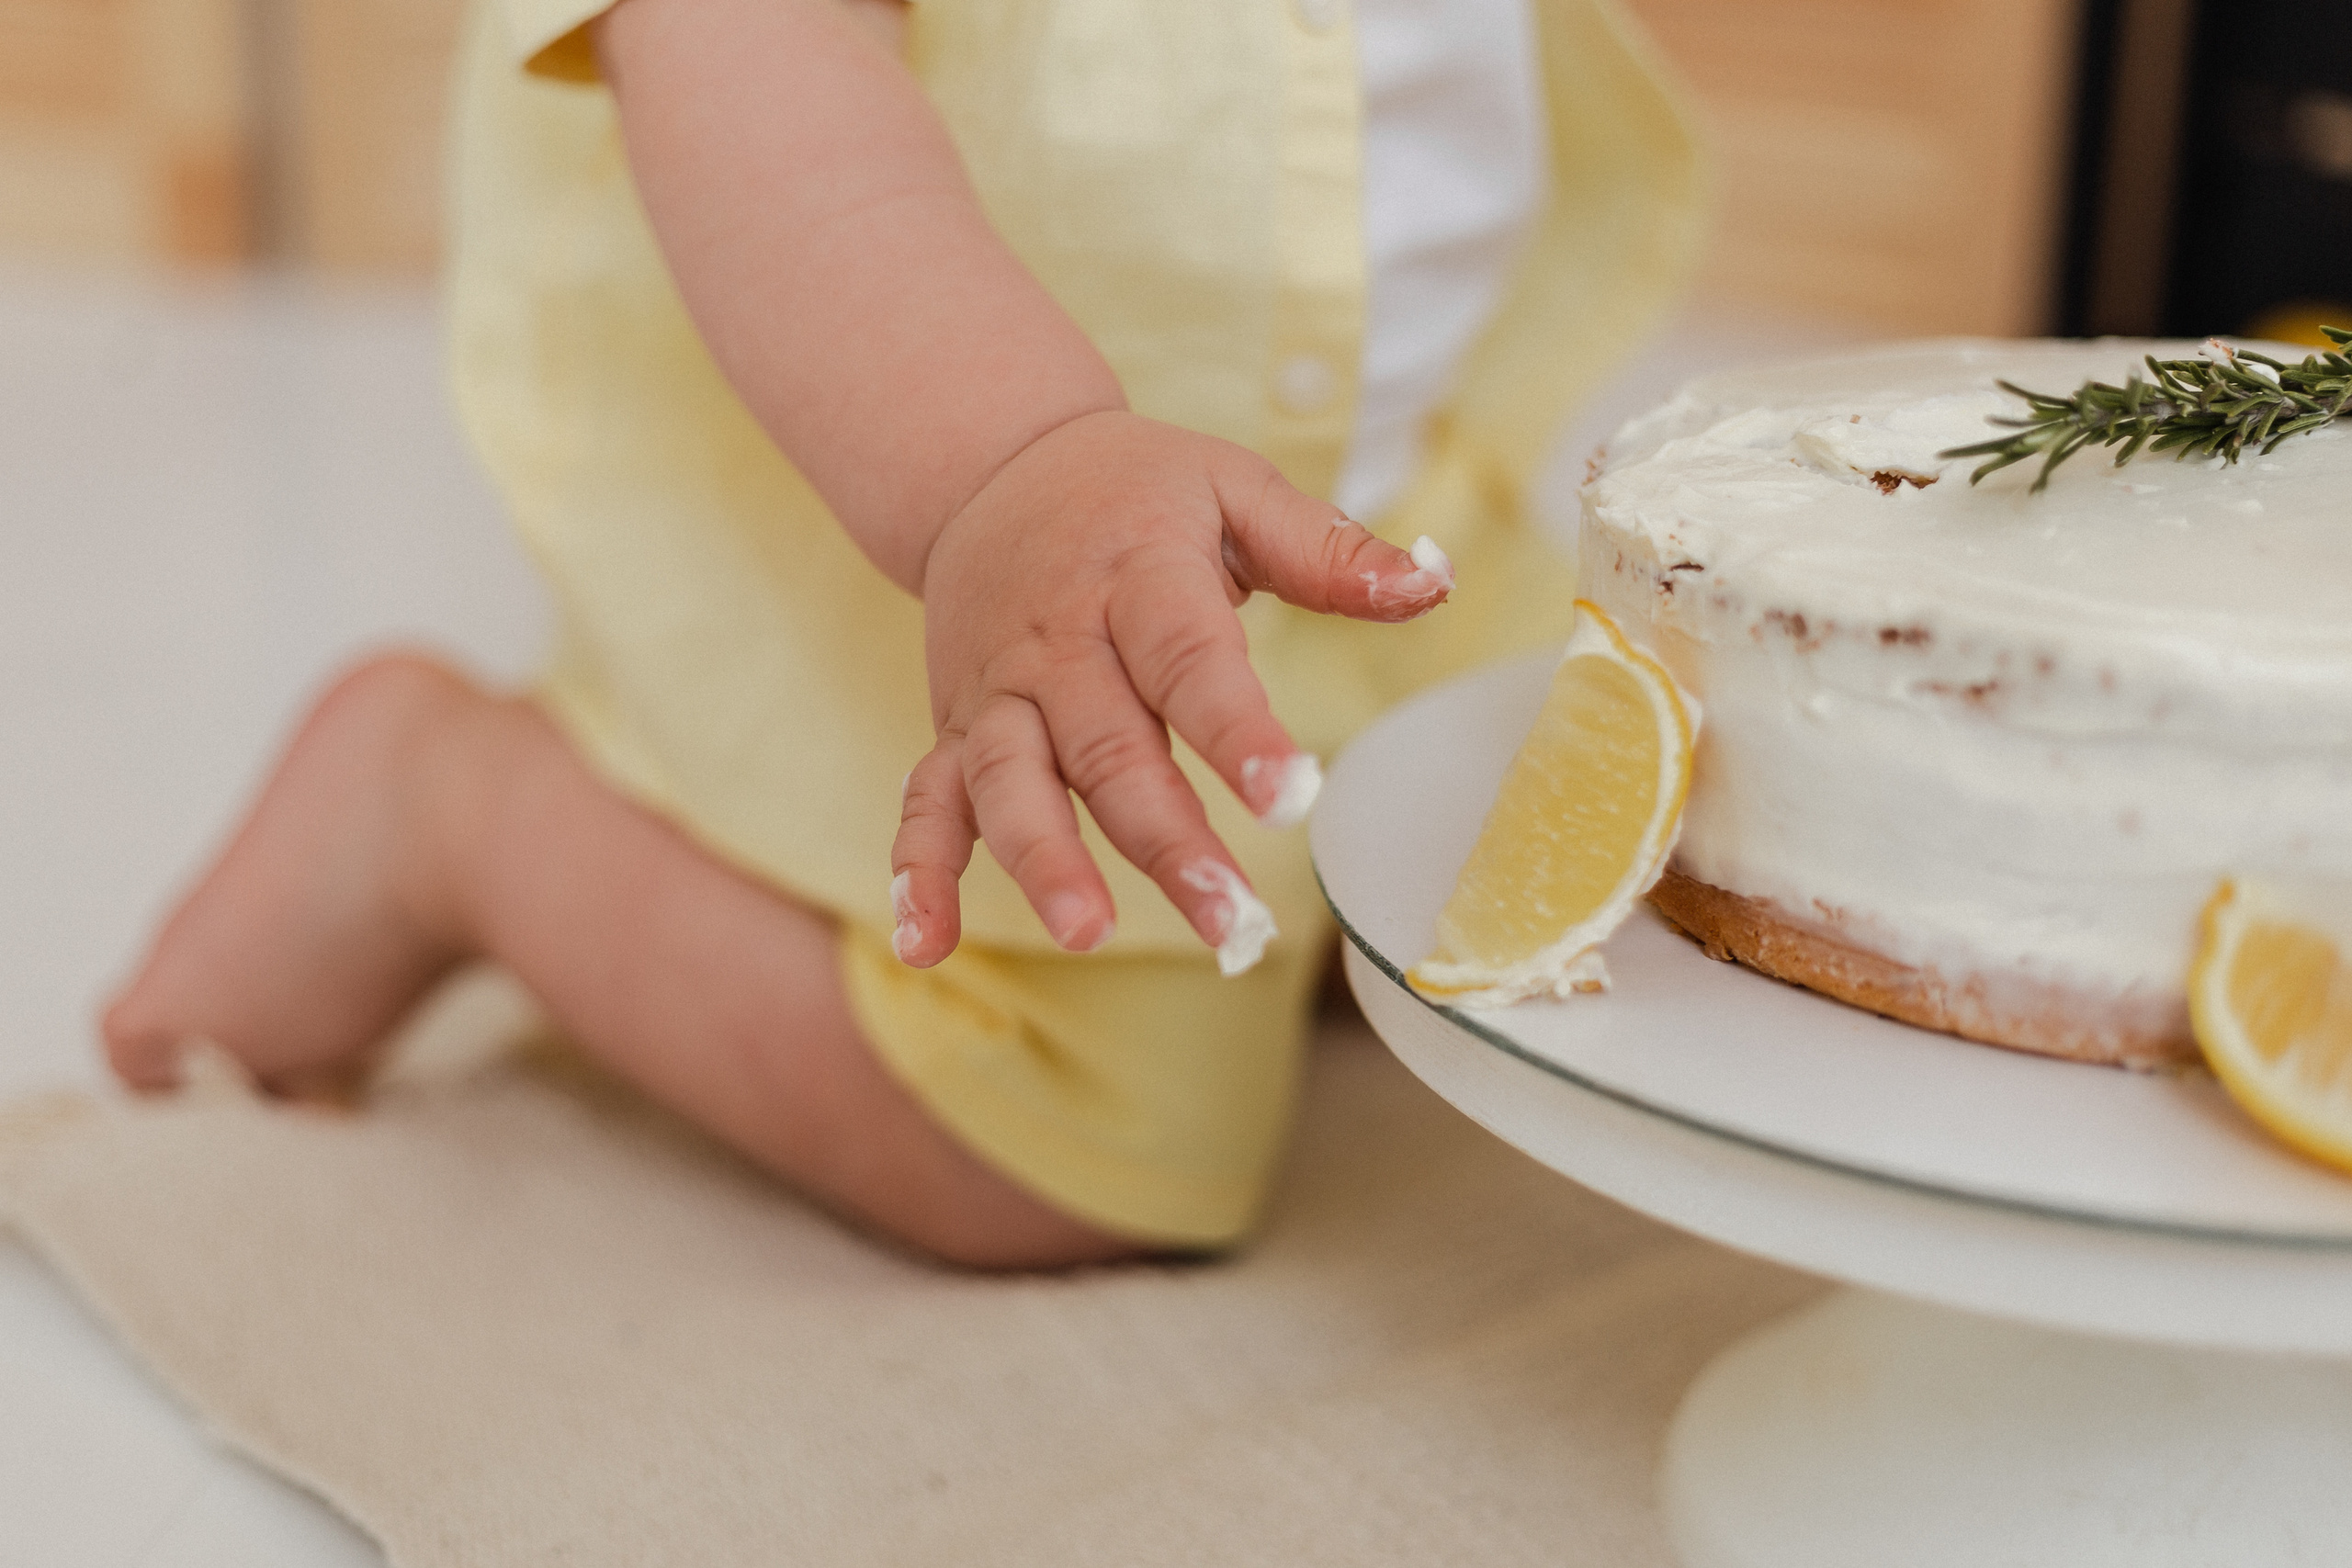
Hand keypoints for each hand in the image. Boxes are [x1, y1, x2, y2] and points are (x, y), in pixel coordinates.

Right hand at [889, 410, 1453, 967]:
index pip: (1190, 660)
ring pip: (1013, 783)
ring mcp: (999, 692)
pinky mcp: (956, 728)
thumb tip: (1431, 586)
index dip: (1239, 731)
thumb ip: (1331, 549)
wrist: (996, 465)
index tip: (1293, 797)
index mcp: (1138, 576)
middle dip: (1167, 840)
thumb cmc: (1140, 491)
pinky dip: (918, 871)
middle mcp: (1059, 641)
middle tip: (1230, 920)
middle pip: (1109, 748)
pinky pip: (925, 801)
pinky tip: (929, 944)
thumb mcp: (1236, 490)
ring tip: (1087, 935)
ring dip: (1045, 861)